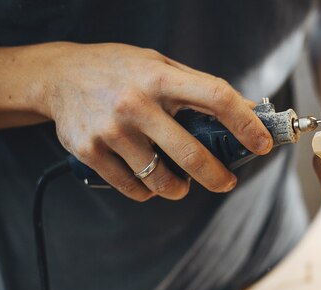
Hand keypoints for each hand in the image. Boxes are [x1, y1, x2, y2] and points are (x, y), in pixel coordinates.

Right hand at [37, 42, 271, 200]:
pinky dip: (149, 191)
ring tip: (181, 183)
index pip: (216, 98)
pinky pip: (134, 188)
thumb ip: (201, 87)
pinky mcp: (91, 152)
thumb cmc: (119, 70)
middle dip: (217, 177)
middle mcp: (136, 104)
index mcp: (159, 78)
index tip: (263, 144)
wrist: (58, 75)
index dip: (245, 124)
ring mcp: (112, 131)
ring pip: (162, 180)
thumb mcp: (160, 66)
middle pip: (191, 154)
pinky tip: (150, 180)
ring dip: (180, 188)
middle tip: (226, 182)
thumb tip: (248, 110)